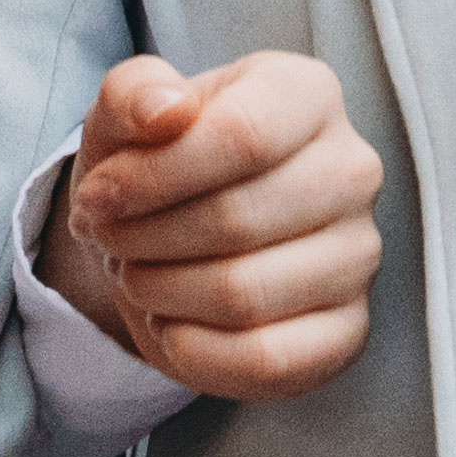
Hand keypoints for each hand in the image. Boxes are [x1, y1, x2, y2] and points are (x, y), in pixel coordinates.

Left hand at [54, 51, 383, 401]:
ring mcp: (359, 254)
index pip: (243, 135)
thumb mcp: (125, 115)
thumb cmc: (157, 159)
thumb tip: (165, 110)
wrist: (173, 228)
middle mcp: (351, 170)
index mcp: (307, 95)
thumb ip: (131, 95)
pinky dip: (194, 352)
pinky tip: (169, 324)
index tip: (96, 196)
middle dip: (143, 238)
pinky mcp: (348, 330)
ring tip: (138, 274)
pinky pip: (268, 361)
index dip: (152, 177)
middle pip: (236, 220)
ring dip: (160, 293)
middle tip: (108, 237)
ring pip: (244, 295)